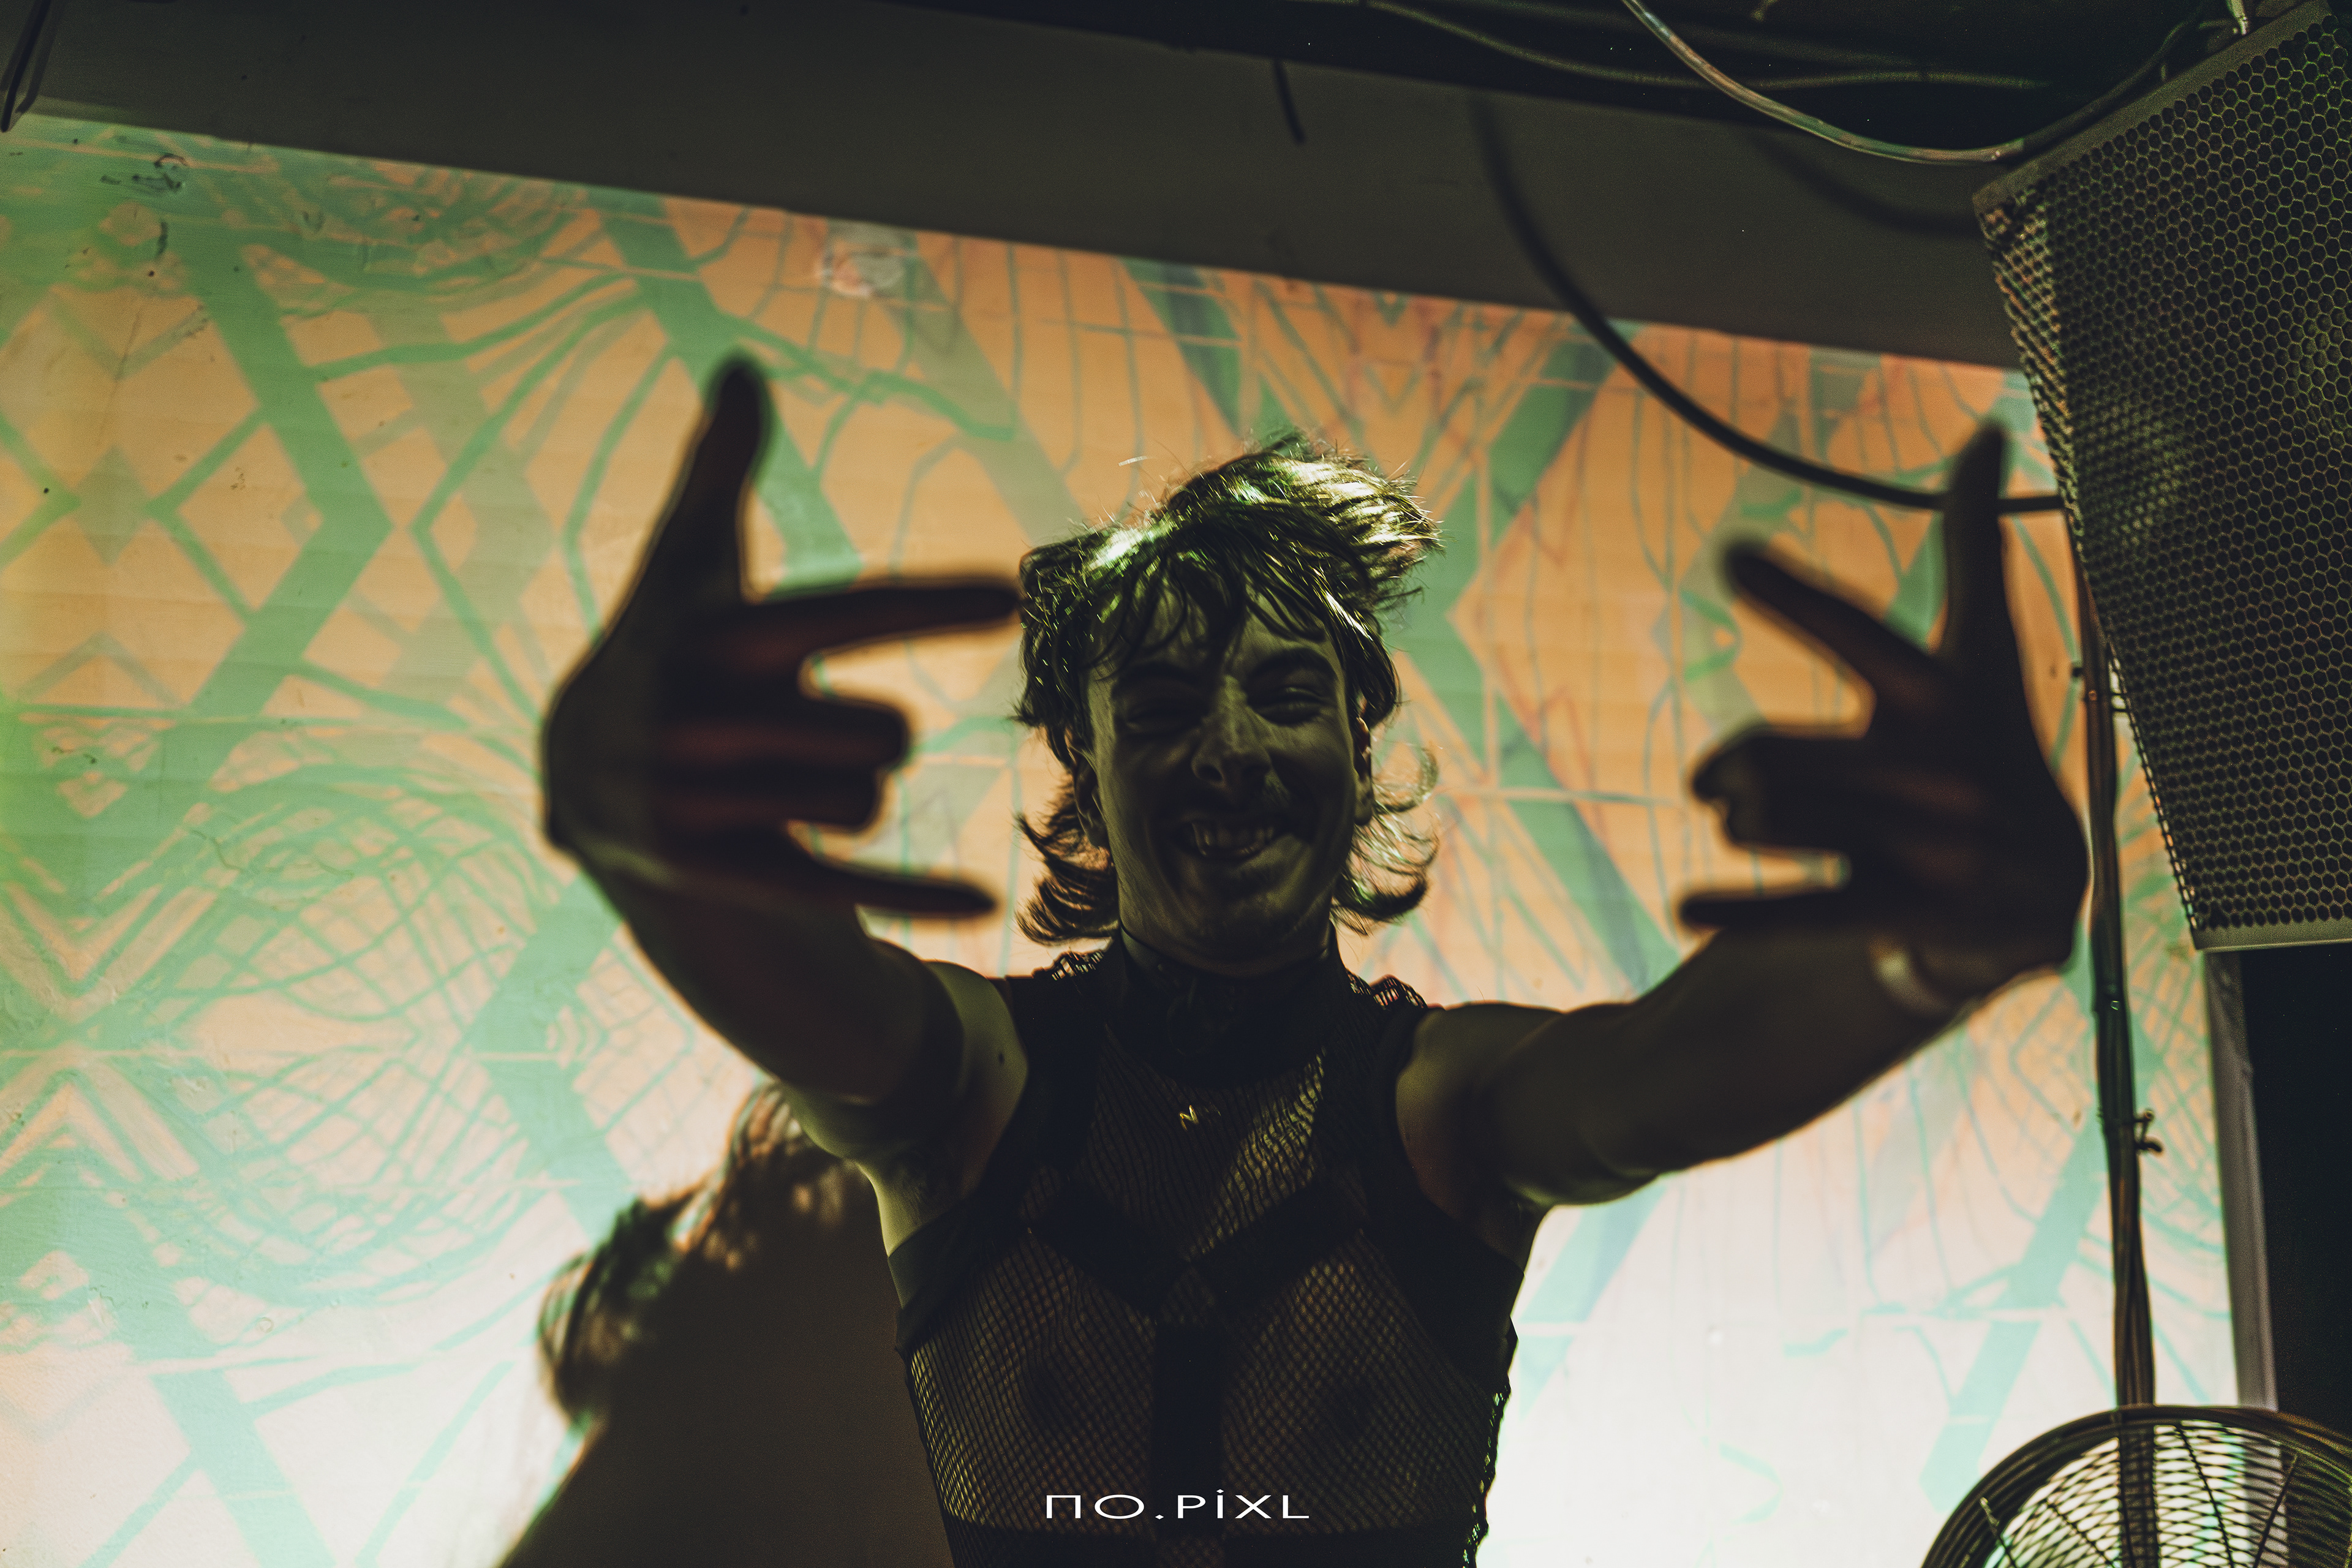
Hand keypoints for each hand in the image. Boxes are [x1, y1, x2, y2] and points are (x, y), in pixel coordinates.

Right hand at [541, 362, 1019, 915]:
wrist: (583, 775)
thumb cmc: (666, 646)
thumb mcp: (688, 562)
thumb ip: (722, 466)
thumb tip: (741, 364)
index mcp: (708, 640)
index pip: (834, 613)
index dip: (920, 604)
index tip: (1008, 593)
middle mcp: (697, 726)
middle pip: (877, 736)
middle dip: (873, 734)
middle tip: (818, 730)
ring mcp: (702, 810)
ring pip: (863, 802)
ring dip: (856, 794)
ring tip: (794, 782)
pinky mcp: (720, 877)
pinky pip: (840, 886)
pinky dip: (911, 897)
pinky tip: (985, 905)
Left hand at [1680, 423, 2087, 997]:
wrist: (2042, 894)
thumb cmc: (1994, 743)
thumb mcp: (1983, 651)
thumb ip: (1975, 547)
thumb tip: (1986, 428)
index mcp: (1945, 693)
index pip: (1859, 632)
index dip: (1797, 597)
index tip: (1730, 556)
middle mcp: (1941, 767)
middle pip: (1778, 753)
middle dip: (1735, 765)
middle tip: (1719, 781)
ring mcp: (1930, 845)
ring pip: (1778, 819)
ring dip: (1739, 818)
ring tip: (1737, 819)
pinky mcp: (1911, 913)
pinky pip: (1808, 911)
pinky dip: (1742, 910)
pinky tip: (1685, 909)